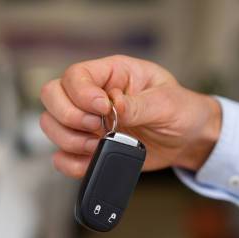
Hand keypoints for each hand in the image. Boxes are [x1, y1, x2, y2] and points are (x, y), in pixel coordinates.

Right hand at [40, 55, 221, 176]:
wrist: (187, 140)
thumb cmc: (180, 111)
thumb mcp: (167, 102)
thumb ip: (139, 104)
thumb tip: (114, 105)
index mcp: (112, 74)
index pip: (76, 75)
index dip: (81, 94)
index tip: (103, 109)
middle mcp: (92, 96)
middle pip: (52, 96)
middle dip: (70, 117)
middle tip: (98, 127)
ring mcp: (86, 123)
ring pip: (51, 126)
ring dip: (71, 141)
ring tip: (100, 144)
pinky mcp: (87, 148)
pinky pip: (62, 157)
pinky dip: (72, 163)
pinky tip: (95, 160)